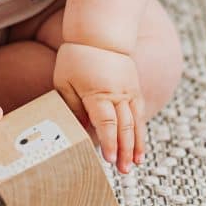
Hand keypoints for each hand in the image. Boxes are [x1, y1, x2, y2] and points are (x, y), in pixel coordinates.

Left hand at [53, 42, 145, 172]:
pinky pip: (139, 114)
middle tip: (123, 171)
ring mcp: (129, 91)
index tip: (109, 159)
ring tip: (135, 164)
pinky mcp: (134, 89)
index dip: (109, 142)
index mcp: (98, 93)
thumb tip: (80, 131)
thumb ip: (72, 107)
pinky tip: (139, 147)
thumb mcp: (65, 83)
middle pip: (124, 127)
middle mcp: (118, 94)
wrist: (101, 34)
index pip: (106, 122)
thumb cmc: (77, 58)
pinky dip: (140, 132)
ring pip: (136, 122)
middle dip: (124, 151)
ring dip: (135, 145)